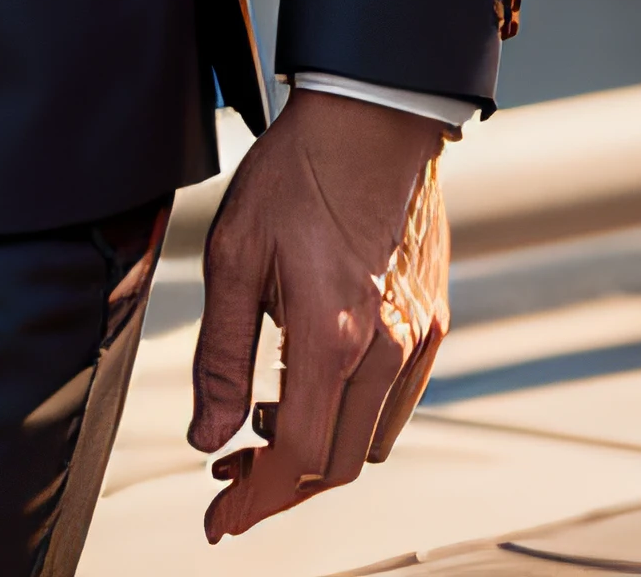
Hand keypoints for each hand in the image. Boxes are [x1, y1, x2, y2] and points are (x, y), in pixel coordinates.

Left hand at [189, 89, 450, 540]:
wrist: (369, 119)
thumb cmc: (298, 174)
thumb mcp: (234, 255)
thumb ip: (219, 354)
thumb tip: (208, 435)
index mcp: (332, 335)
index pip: (295, 456)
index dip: (254, 500)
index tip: (220, 521)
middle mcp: (386, 349)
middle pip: (335, 465)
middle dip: (279, 486)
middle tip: (230, 478)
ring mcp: (417, 338)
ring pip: (368, 443)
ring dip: (316, 454)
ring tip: (262, 424)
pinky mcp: (432, 323)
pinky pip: (395, 404)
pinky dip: (352, 419)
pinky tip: (310, 388)